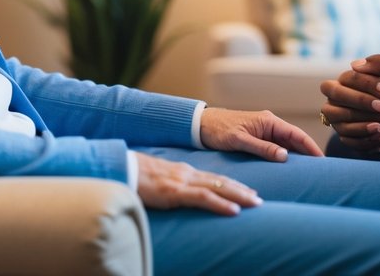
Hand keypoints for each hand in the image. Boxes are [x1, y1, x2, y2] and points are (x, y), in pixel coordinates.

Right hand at [134, 152, 260, 215]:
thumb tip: (178, 193)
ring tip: (256, 204)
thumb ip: (171, 184)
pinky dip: (221, 204)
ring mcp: (182, 182)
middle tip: (259, 198)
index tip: (248, 190)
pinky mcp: (174, 192)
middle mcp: (187, 174)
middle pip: (221, 181)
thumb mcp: (158, 179)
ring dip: (239, 196)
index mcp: (183, 171)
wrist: (120, 168)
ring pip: (218, 188)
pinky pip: (203, 198)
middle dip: (242, 190)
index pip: (214, 177)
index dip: (232, 184)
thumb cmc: (135, 175)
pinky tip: (234, 211)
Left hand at [199, 107, 323, 159]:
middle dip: (308, 153)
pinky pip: (276, 149)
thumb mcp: (239, 140)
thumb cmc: (218, 129)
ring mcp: (264, 132)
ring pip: (286, 146)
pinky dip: (285, 157)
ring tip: (310, 172)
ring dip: (297, 157)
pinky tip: (291, 168)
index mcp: (268, 121)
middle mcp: (269, 125)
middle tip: (321, 171)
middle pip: (294, 140)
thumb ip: (262, 148)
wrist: (200, 125)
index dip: (311, 147)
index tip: (322, 160)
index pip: (296, 134)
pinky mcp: (257, 139)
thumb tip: (285, 156)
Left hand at [320, 52, 379, 149]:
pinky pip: (355, 143)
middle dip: (336, 99)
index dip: (348, 79)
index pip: (343, 81)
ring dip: (339, 119)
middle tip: (344, 98)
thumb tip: (353, 65)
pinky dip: (351, 137)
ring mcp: (373, 126)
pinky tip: (359, 128)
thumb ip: (376, 61)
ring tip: (348, 112)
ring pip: (340, 127)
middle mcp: (368, 109)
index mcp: (370, 88)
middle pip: (333, 106)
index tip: (358, 79)